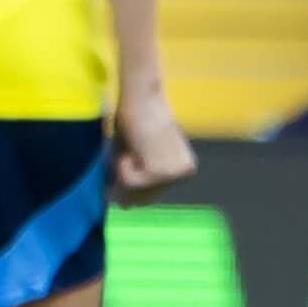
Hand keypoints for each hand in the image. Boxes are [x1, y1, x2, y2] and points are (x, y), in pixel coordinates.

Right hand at [110, 80, 196, 203]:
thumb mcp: (138, 153)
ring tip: (133, 146)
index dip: (134, 186)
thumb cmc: (135, 120)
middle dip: (128, 180)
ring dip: (123, 169)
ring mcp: (174, 174)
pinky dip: (122, 166)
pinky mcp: (160, 172)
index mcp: (184, 168)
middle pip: (145, 196)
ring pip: (133, 190)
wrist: (141, 98)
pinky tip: (133, 148)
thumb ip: (135, 178)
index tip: (129, 171)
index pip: (154, 193)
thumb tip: (125, 208)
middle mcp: (185, 173)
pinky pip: (129, 182)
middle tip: (127, 155)